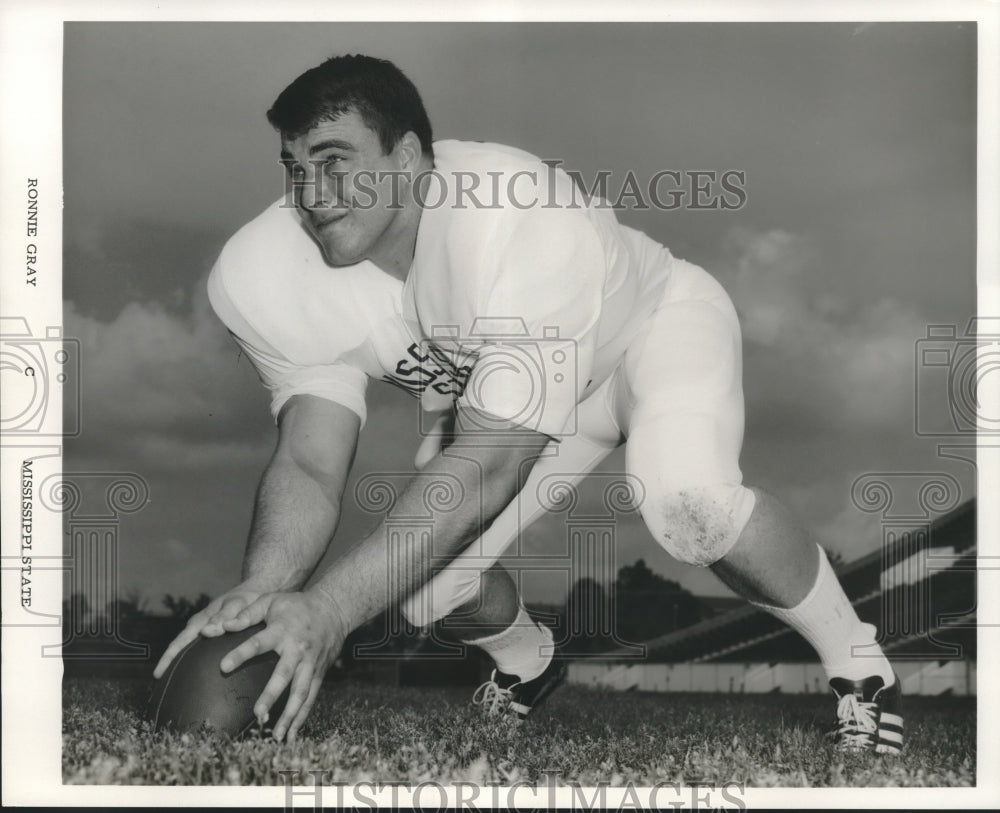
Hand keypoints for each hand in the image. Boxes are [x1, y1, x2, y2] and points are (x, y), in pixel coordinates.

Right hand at [152, 580, 267, 678]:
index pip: (179, 642)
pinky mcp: (215, 633)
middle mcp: (199, 626)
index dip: (168, 658)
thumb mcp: (237, 604)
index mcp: (201, 620)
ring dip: (179, 663)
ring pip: (188, 648)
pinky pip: (199, 648)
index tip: (157, 675)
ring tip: (171, 685)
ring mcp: (206, 630)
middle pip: (179, 647)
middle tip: (158, 686)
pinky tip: (196, 674)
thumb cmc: (247, 598)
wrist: (256, 591)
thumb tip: (207, 632)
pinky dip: (193, 659)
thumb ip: (225, 616)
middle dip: (168, 664)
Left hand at [218, 588, 347, 741]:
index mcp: (282, 630)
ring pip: (301, 692)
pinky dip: (301, 718)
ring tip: (275, 735)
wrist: (334, 610)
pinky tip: (290, 736)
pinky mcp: (318, 674)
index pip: (258, 643)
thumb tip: (217, 628)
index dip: (241, 654)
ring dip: (289, 714)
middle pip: (284, 675)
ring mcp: (310, 664)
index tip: (223, 667)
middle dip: (272, 695)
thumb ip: (245, 615)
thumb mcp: (271, 602)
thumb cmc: (296, 606)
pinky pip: (310, 698)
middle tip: (258, 714)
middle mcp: (298, 649)